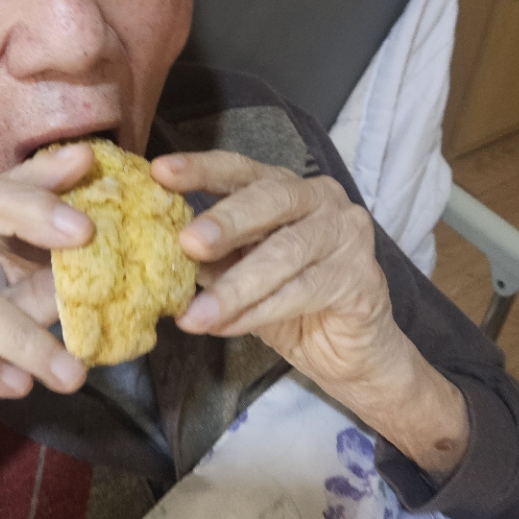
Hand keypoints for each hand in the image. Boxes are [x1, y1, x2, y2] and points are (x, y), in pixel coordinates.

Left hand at [152, 151, 468, 476]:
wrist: (347, 349)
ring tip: (194, 315)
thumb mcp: (239, 271)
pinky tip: (225, 327)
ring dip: (234, 287)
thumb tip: (159, 249)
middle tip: (187, 242)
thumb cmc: (289, 301)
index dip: (201, 169)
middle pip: (270, 199)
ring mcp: (346, 234)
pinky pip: (302, 292)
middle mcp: (321, 199)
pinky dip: (258, 312)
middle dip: (225, 221)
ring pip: (284, 254)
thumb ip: (211, 255)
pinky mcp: (359, 277)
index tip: (159, 172)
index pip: (241, 169)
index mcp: (285, 188)